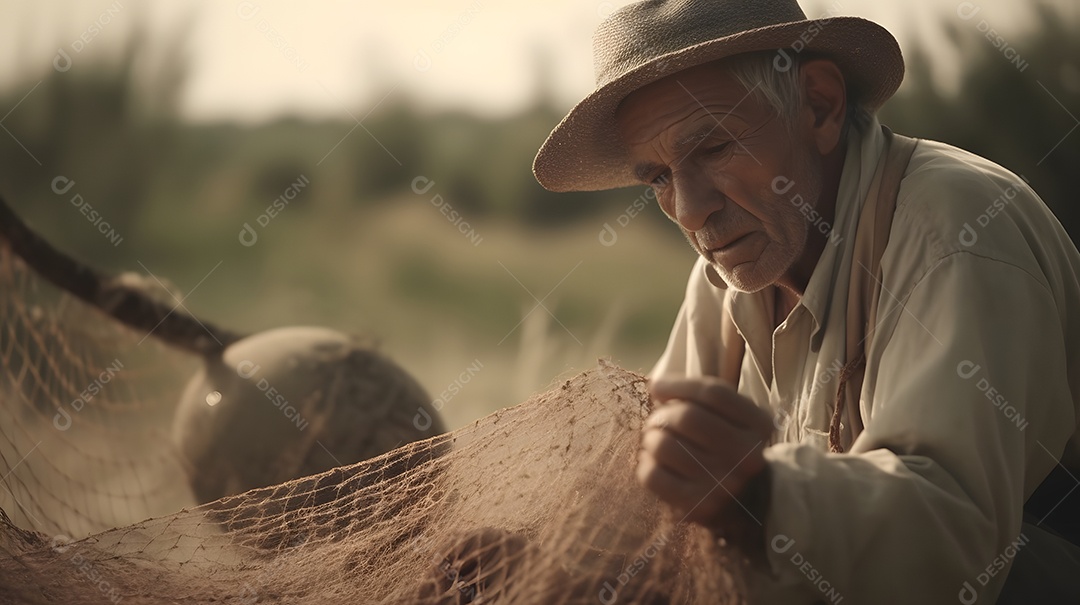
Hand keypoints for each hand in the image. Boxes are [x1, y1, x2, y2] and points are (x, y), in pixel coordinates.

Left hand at [637, 377, 774, 551]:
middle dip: (661, 415)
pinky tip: (654, 463)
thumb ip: (699, 396)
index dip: (678, 384)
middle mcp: (747, 456)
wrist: (743, 503)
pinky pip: (653, 476)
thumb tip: (656, 385)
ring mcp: (725, 484)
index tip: (657, 387)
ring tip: (654, 441)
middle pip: (687, 417)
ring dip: (650, 439)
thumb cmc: (727, 447)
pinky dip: (645, 464)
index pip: (713, 393)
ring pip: (664, 445)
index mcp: (759, 425)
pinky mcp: (699, 507)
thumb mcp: (731, 416)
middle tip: (656, 421)